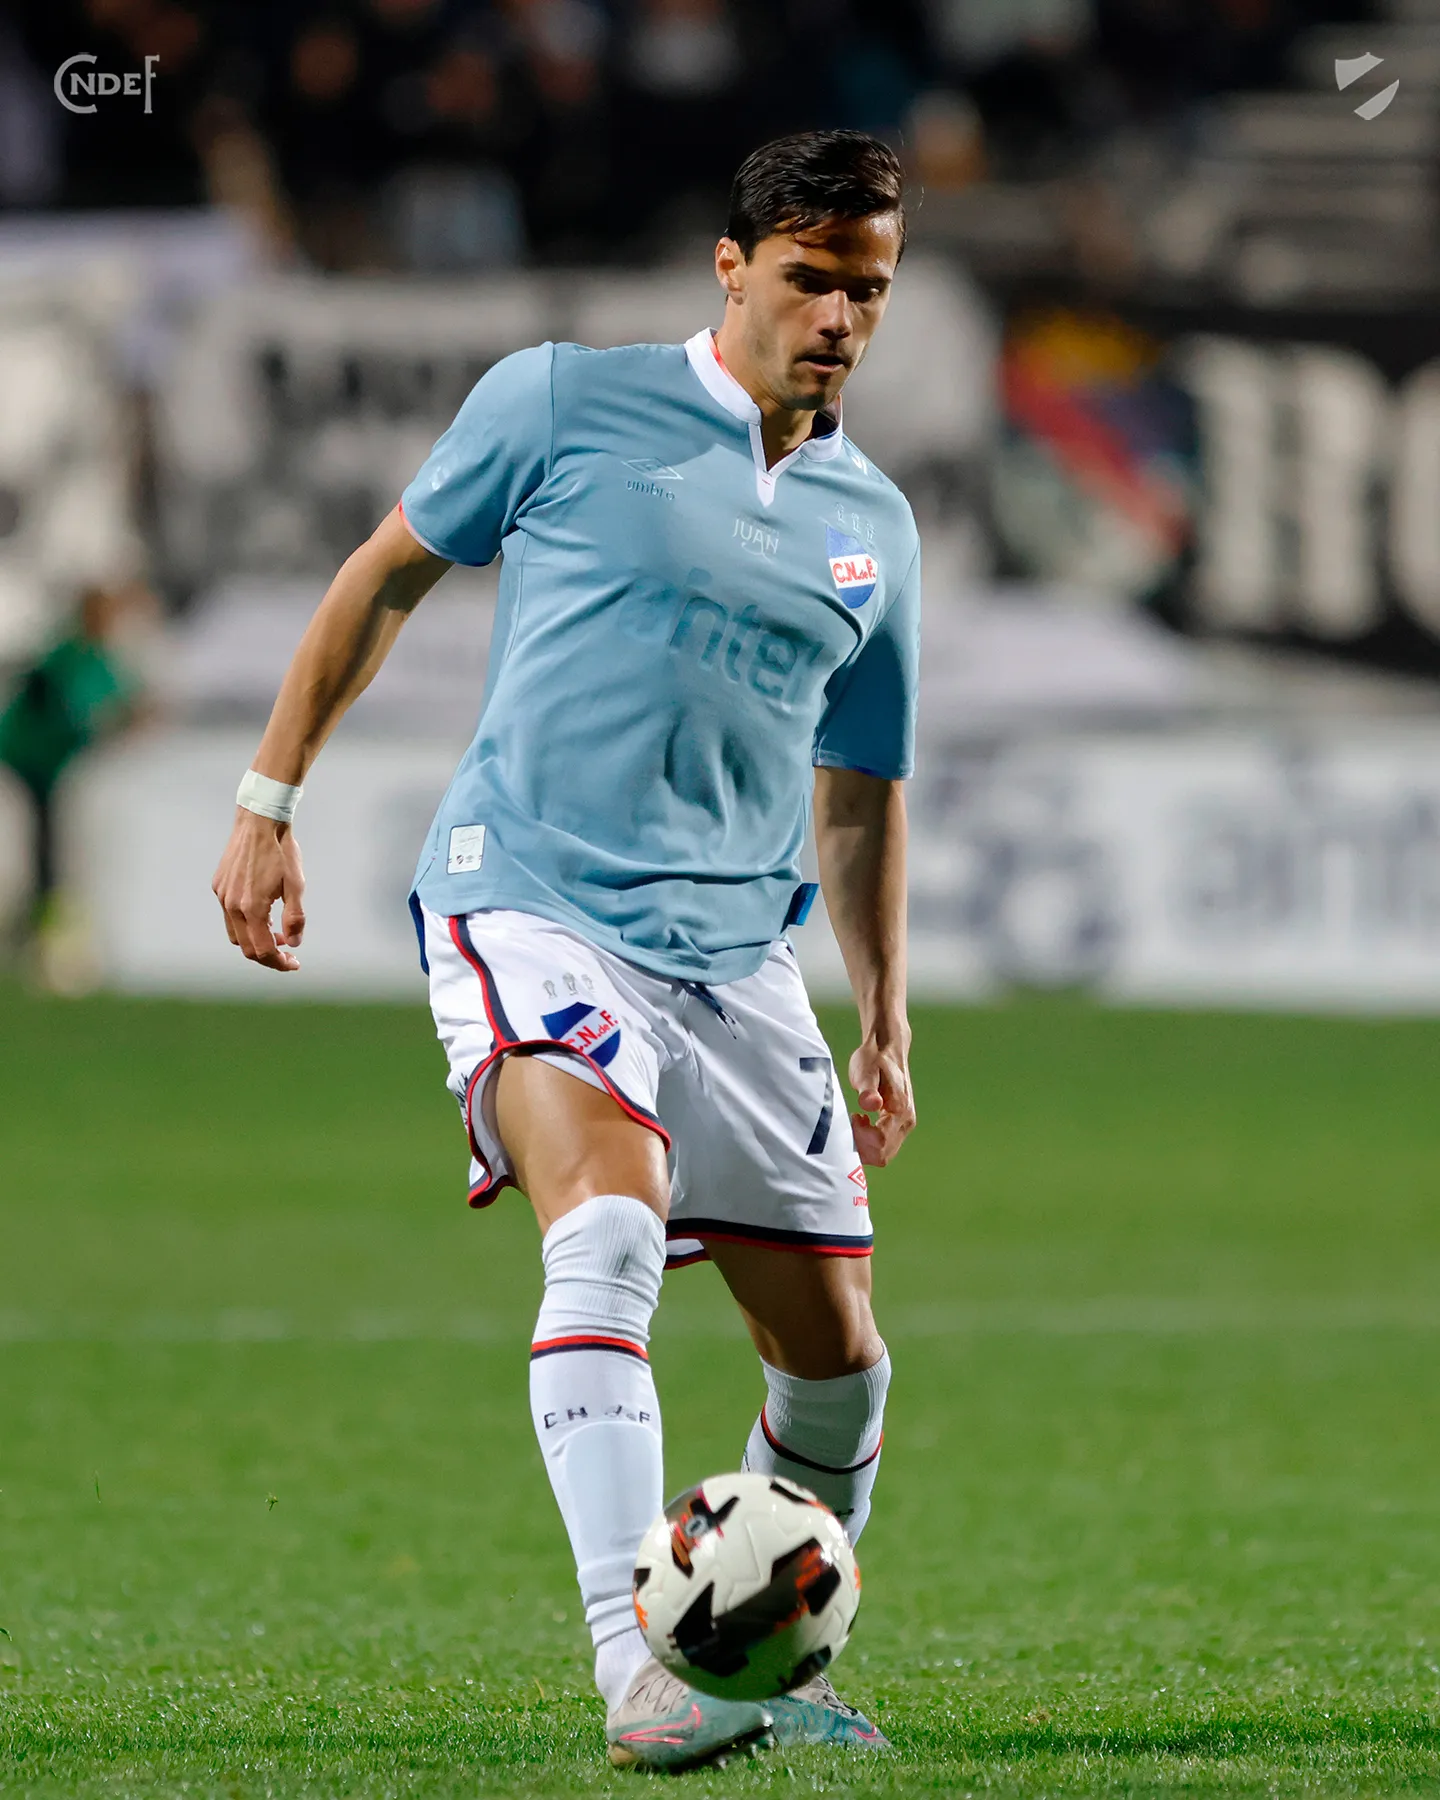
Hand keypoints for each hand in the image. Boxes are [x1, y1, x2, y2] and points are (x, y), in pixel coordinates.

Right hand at [212, 809, 305, 971]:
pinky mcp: (219, 886)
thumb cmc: (282, 851)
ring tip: (277, 934)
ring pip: (235, 934)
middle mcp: (231, 905)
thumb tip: (294, 943)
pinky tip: (262, 914)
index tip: (294, 963)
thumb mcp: (296, 885)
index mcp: (251, 908)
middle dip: (268, 956)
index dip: (279, 963)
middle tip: (287, 954)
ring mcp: (222, 895)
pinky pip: (229, 915)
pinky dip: (246, 924)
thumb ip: (295, 918)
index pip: (262, 951)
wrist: (259, 821)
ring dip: (256, 940)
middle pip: (246, 947)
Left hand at [848, 1033, 914, 1166]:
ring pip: (883, 1154)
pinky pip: (884, 1147)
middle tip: (851, 1123)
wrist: (887, 1049)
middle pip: (883, 1155)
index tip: (852, 1117)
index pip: (879, 1142)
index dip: (860, 1138)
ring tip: (856, 1121)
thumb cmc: (873, 1059)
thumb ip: (868, 1089)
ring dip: (865, 1146)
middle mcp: (906, 1121)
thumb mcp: (865, 1070)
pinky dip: (869, 1142)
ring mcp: (904, 1125)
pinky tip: (861, 1122)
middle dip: (861, 1147)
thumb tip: (871, 1104)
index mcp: (900, 1110)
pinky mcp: (898, 1125)